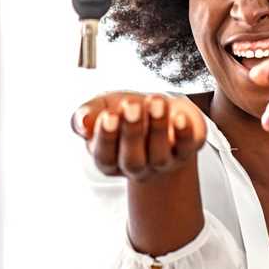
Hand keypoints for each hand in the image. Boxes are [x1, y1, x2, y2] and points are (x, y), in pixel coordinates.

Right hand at [73, 93, 206, 181]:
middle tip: (133, 107)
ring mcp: (161, 162)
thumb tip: (82, 124)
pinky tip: (179, 118)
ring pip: (159, 155)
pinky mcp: (184, 151)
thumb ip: (86, 114)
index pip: (105, 156)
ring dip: (157, 128)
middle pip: (132, 161)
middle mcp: (135, 165)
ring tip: (156, 102)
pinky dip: (184, 134)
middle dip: (132, 133)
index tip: (109, 115)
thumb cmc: (125, 110)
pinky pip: (186, 149)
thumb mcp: (101, 107)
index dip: (106, 138)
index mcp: (110, 158)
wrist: (157, 106)